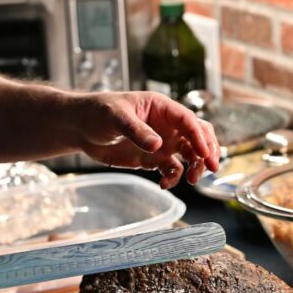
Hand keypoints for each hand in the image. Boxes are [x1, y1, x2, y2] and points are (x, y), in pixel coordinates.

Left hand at [71, 91, 219, 188]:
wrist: (80, 128)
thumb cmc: (97, 112)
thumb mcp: (115, 117)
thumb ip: (136, 131)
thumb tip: (157, 146)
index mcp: (161, 108)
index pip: (188, 121)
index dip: (199, 136)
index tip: (204, 153)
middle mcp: (167, 126)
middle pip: (198, 137)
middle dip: (208, 151)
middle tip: (211, 168)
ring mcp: (161, 143)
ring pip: (190, 155)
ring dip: (195, 167)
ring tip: (191, 180)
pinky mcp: (152, 160)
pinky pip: (171, 170)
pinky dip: (173, 178)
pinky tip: (164, 184)